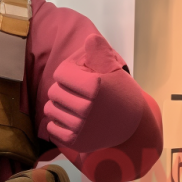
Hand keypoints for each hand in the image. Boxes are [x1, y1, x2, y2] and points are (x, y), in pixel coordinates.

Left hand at [44, 34, 144, 153]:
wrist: (131, 127)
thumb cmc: (120, 94)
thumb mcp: (115, 71)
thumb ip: (100, 53)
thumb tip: (90, 39)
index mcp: (94, 87)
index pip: (60, 73)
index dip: (68, 73)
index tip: (80, 77)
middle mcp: (86, 108)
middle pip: (53, 92)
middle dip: (63, 89)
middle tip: (77, 93)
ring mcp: (80, 127)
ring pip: (50, 110)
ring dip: (58, 106)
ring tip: (74, 106)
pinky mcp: (74, 142)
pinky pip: (51, 128)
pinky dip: (57, 123)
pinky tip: (71, 120)